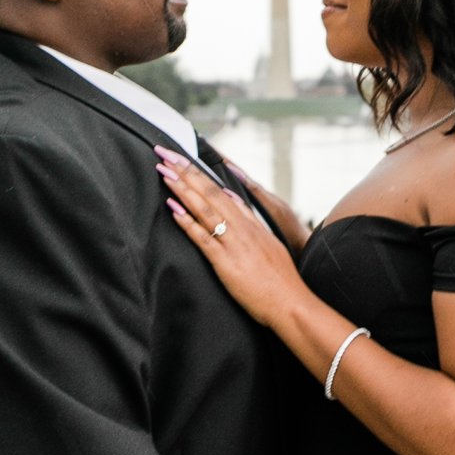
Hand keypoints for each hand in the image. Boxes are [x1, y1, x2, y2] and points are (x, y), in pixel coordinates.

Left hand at [158, 149, 306, 324]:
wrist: (290, 302)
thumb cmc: (280, 279)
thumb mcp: (268, 243)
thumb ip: (250, 221)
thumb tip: (233, 199)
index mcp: (251, 223)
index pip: (219, 191)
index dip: (198, 174)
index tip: (180, 159)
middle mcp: (242, 227)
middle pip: (209, 193)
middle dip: (184, 171)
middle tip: (164, 152)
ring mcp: (234, 243)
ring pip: (204, 209)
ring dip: (182, 188)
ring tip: (164, 171)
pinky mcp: (226, 261)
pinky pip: (203, 238)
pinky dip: (187, 221)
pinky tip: (173, 208)